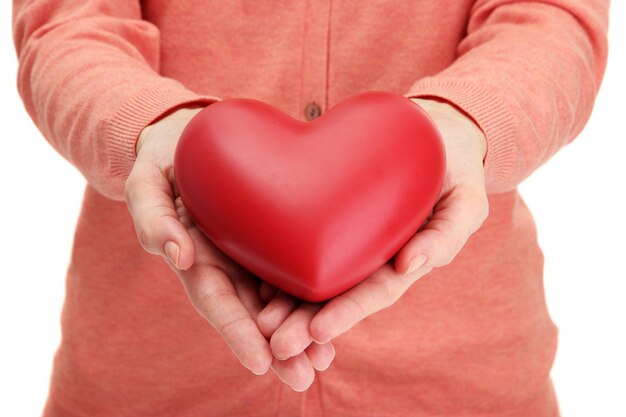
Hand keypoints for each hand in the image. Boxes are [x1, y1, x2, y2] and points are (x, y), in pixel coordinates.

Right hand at [124, 107, 333, 389]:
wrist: (195, 138)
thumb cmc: (167, 160)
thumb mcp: (147, 182)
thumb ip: (153, 217)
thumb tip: (177, 256)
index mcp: (198, 260)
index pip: (217, 302)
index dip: (236, 332)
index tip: (260, 361)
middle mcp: (228, 266)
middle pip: (252, 315)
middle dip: (276, 349)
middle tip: (304, 376)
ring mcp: (253, 257)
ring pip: (278, 302)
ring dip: (300, 335)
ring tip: (325, 361)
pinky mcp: (276, 241)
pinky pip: (297, 271)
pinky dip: (314, 296)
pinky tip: (336, 316)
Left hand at [261, 98, 488, 368]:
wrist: (433, 136)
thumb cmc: (455, 170)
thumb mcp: (467, 201)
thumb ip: (448, 234)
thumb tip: (410, 266)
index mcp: (403, 261)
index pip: (375, 292)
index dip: (348, 313)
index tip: (318, 332)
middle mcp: (372, 258)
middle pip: (338, 295)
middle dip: (307, 323)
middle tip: (277, 344)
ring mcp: (350, 240)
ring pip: (315, 276)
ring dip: (288, 304)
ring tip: (259, 326)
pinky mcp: (331, 219)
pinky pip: (304, 243)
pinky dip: (281, 265)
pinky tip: (255, 281)